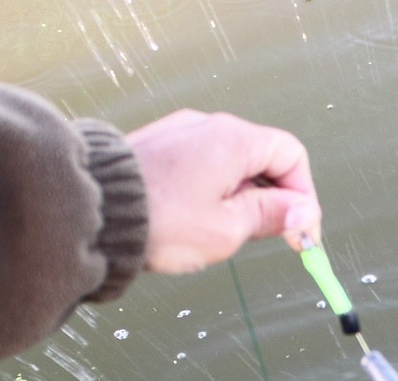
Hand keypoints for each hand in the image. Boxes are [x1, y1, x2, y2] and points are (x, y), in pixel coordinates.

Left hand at [125, 109, 321, 273]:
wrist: (94, 211)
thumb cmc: (159, 221)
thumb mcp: (227, 230)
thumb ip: (270, 216)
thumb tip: (300, 212)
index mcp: (234, 140)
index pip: (291, 155)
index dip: (303, 194)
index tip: (301, 229)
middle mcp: (208, 126)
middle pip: (263, 157)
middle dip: (276, 198)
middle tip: (276, 236)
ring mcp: (180, 133)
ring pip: (232, 162)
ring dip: (244, 196)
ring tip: (233, 232)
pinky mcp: (159, 146)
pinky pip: (203, 163)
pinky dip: (215, 188)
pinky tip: (202, 219)